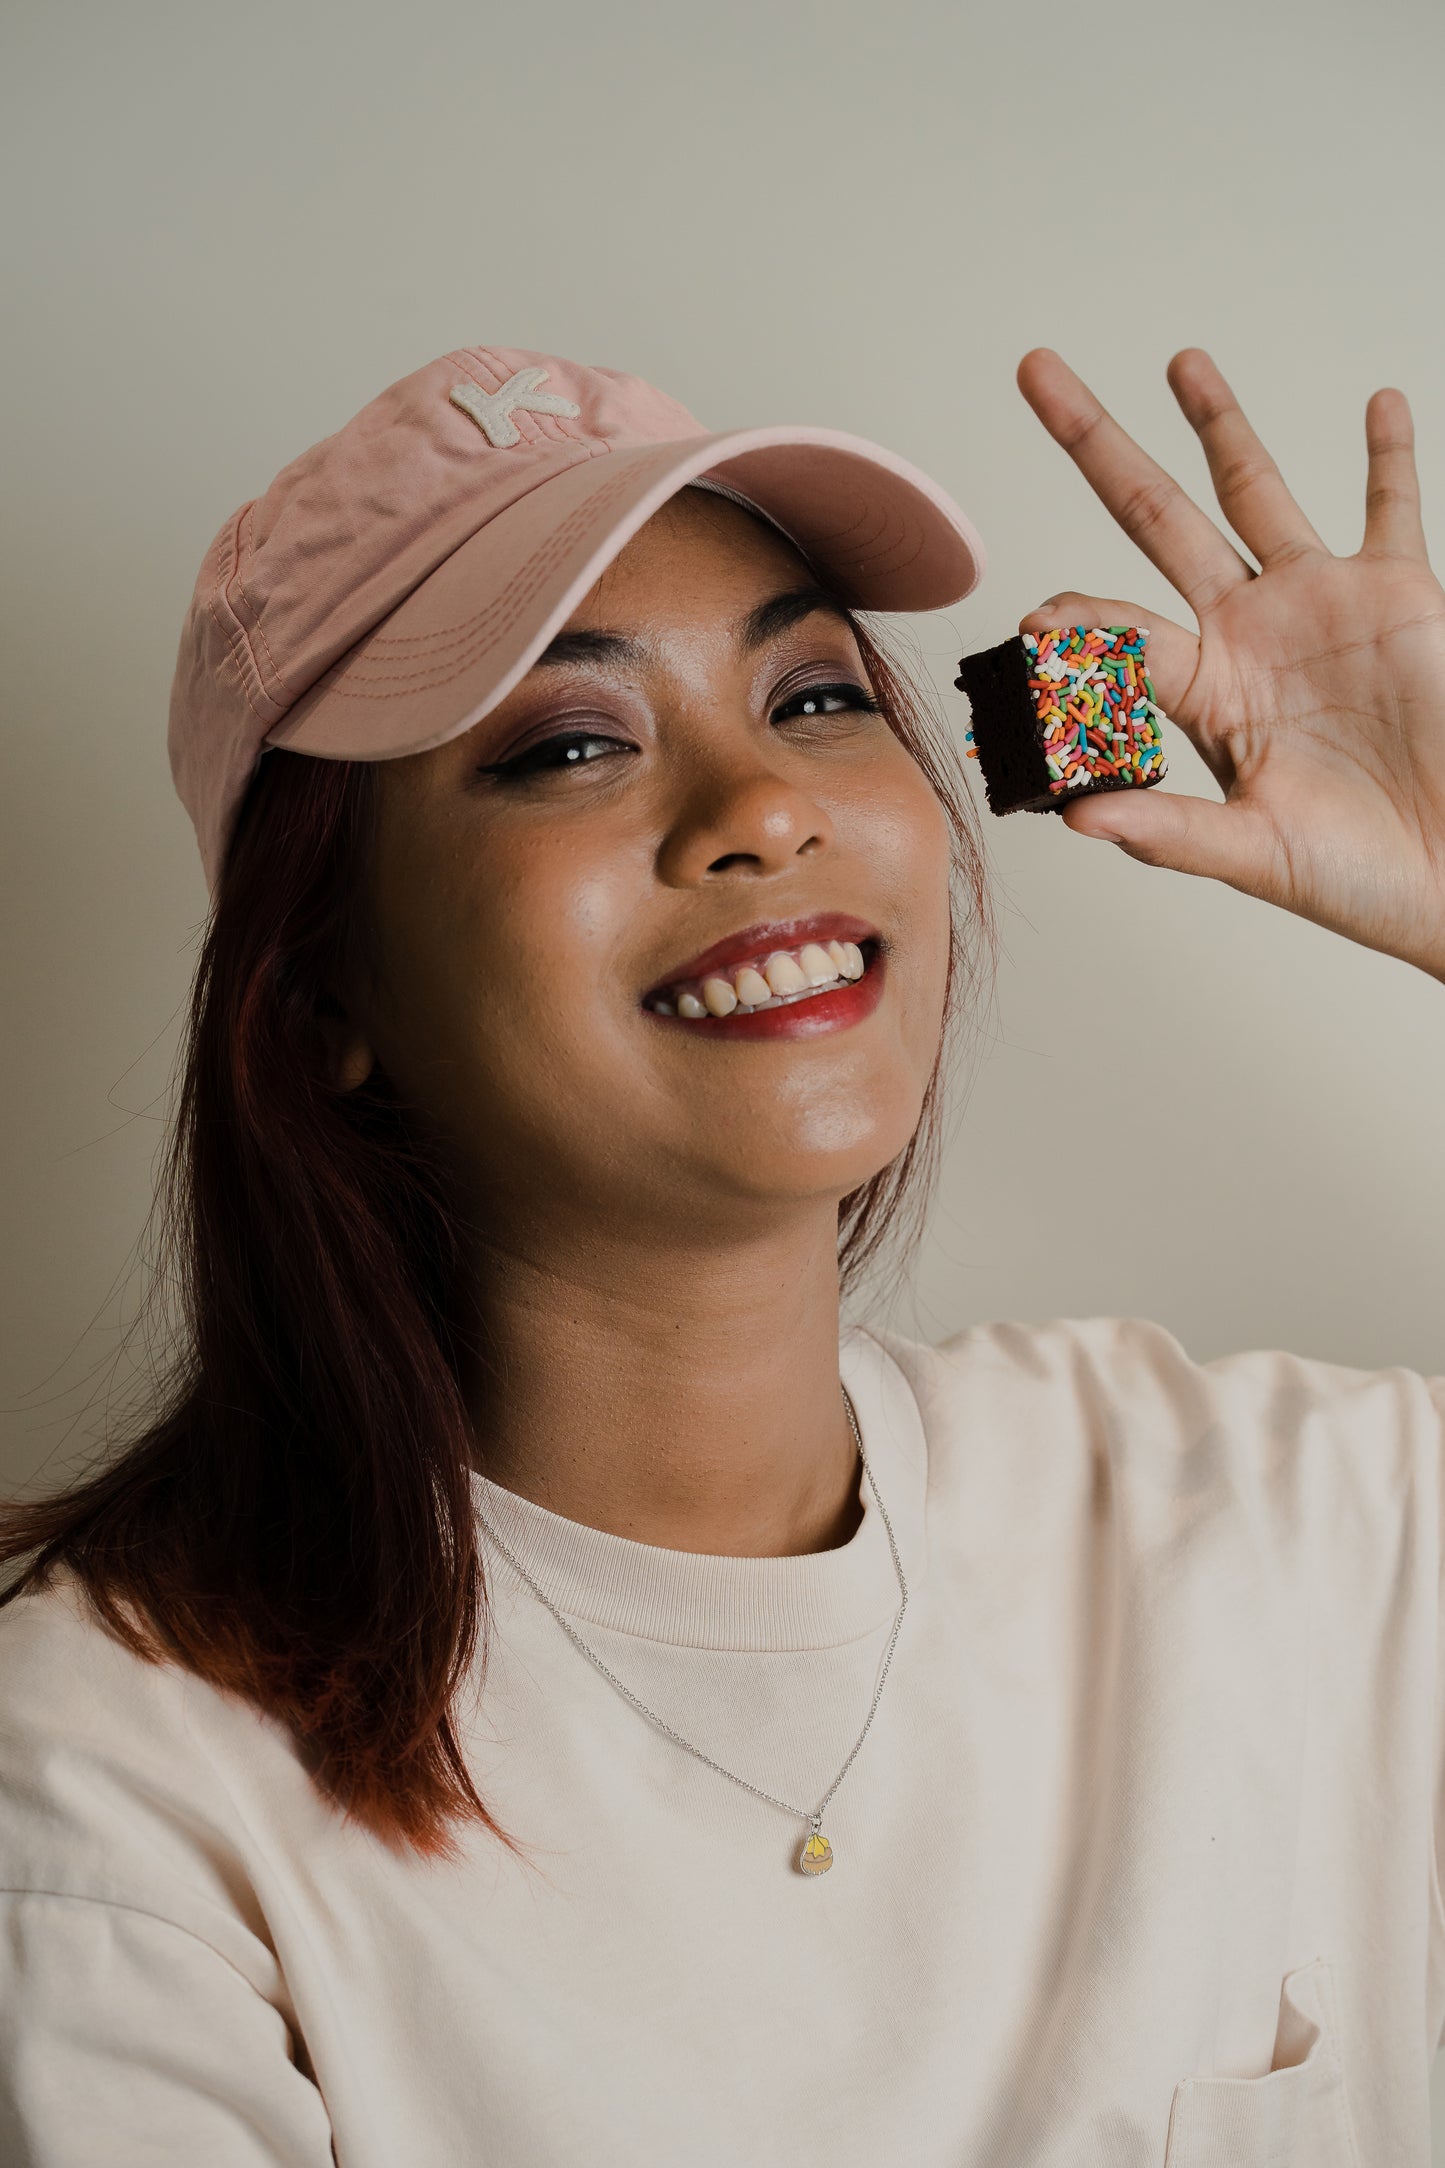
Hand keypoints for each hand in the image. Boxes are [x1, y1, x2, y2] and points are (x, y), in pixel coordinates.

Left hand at [1017, 347, 1444, 980]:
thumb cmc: (1357, 878)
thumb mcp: (1255, 857)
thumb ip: (1168, 834)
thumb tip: (1077, 818)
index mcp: (1203, 694)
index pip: (1118, 634)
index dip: (1074, 620)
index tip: (1034, 616)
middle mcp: (1246, 633)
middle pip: (1155, 518)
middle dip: (1097, 446)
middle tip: (1037, 372)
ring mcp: (1317, 606)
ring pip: (1254, 491)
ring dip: (1219, 423)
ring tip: (1180, 360)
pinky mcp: (1397, 595)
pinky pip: (1392, 507)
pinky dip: (1388, 456)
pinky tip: (1377, 403)